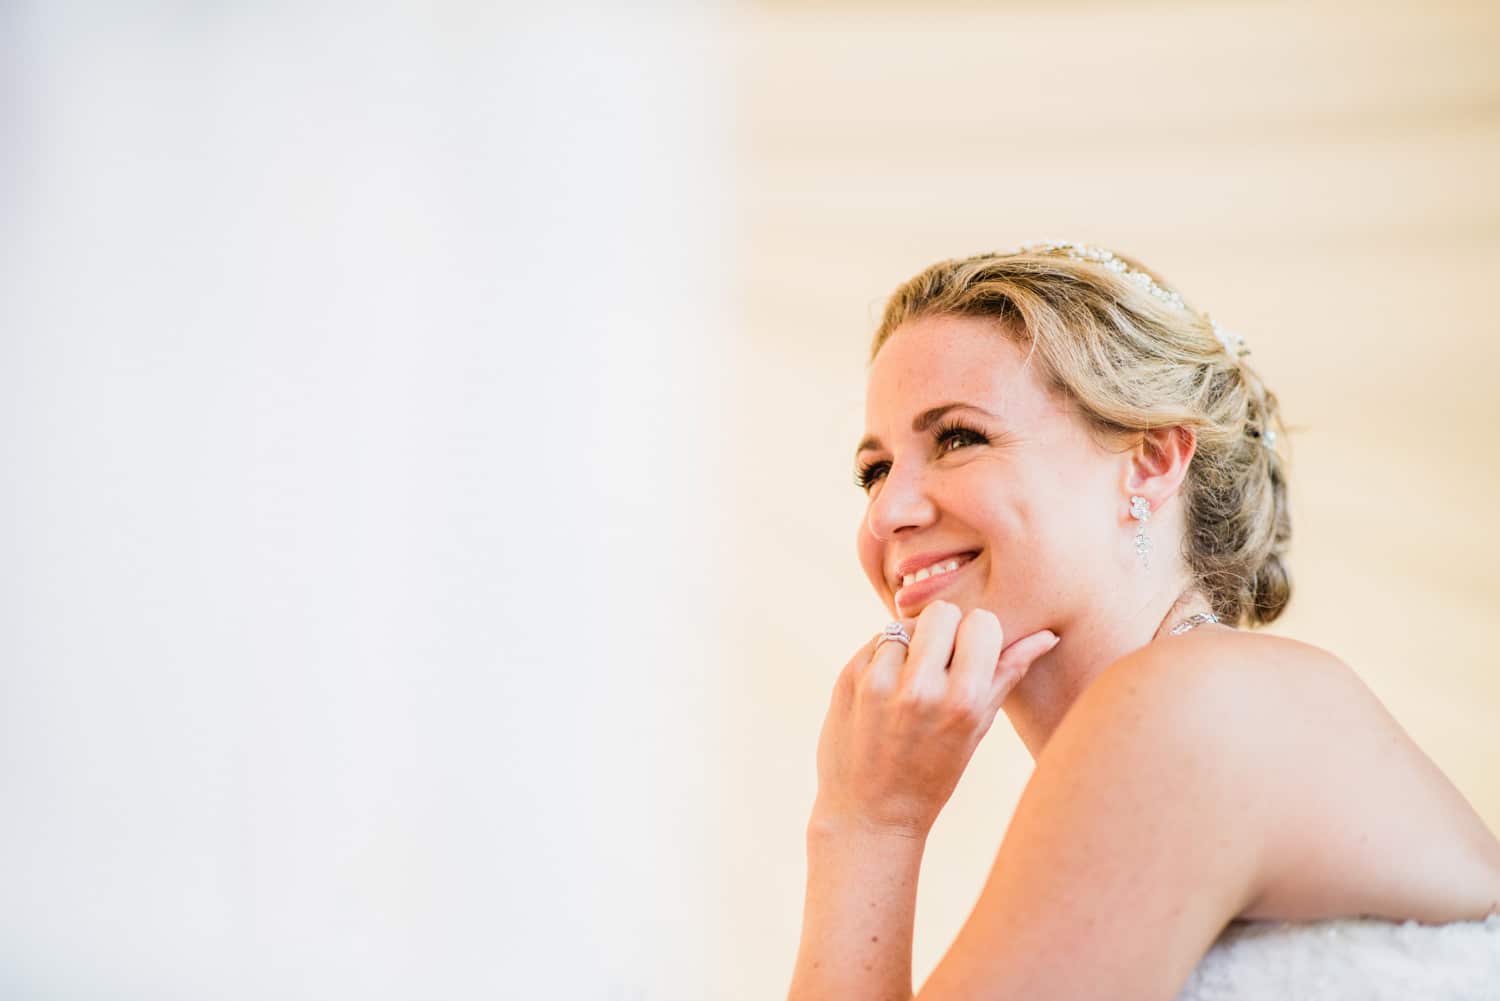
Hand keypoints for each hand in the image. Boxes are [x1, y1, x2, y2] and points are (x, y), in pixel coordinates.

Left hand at [811, 601, 1059, 839]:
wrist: (870, 813)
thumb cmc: (933, 774)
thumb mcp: (977, 730)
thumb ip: (1008, 675)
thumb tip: (1046, 635)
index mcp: (963, 702)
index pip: (982, 622)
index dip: (980, 635)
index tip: (973, 656)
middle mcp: (920, 689)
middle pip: (943, 611)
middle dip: (946, 630)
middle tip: (941, 663)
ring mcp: (878, 682)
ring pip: (906, 623)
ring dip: (912, 644)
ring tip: (911, 683)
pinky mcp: (848, 678)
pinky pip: (877, 641)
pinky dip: (885, 656)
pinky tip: (886, 692)